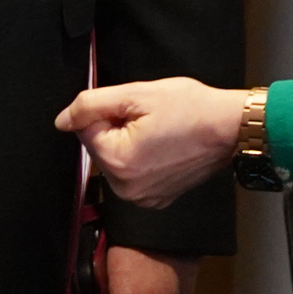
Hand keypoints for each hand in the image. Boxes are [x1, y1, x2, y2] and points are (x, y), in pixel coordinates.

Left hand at [56, 77, 249, 207]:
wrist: (230, 128)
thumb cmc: (190, 108)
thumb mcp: (135, 94)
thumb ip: (90, 105)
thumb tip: (62, 120)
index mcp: (117, 162)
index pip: (85, 129)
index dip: (108, 111)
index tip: (135, 110)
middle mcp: (126, 188)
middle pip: (99, 147)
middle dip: (117, 128)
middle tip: (149, 119)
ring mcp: (142, 198)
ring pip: (116, 159)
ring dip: (129, 143)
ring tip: (159, 132)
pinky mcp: (156, 199)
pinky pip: (133, 174)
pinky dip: (142, 159)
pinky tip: (164, 147)